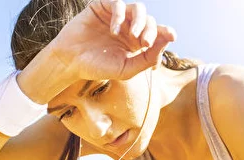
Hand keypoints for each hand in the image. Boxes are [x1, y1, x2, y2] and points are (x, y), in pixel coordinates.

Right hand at [51, 0, 175, 79]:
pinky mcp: (103, 7)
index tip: (172, 37)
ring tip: (133, 36)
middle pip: (150, 21)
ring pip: (138, 9)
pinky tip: (113, 30)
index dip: (166, 33)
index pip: (156, 34)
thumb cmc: (97, 67)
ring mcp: (116, 17)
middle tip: (145, 43)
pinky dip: (119, 15)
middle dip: (151, 31)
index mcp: (135, 43)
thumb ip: (147, 58)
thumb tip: (169, 40)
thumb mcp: (126, 69)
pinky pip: (119, 4)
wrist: (70, 61)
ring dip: (140, 21)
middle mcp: (128, 28)